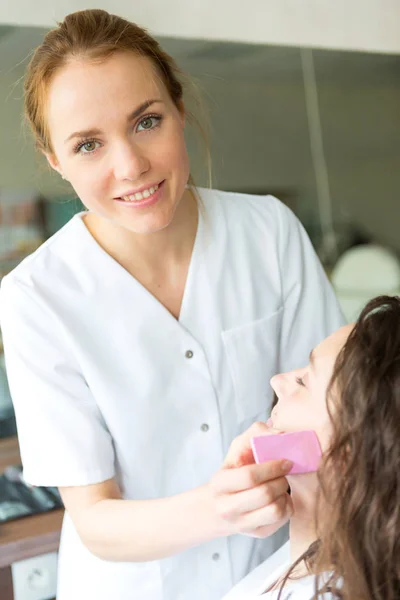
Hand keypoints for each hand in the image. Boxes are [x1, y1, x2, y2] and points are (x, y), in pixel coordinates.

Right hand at [209, 422, 292, 537]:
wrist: (219, 504)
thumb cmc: (234, 470)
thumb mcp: (238, 448)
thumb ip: (257, 434)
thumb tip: (281, 434)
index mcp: (219, 483)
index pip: (249, 476)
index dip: (272, 467)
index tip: (285, 461)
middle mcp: (226, 508)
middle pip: (264, 494)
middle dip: (280, 479)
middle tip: (283, 472)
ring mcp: (241, 524)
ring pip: (275, 510)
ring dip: (284, 493)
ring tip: (280, 485)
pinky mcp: (257, 533)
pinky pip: (282, 520)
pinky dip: (287, 505)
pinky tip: (279, 497)